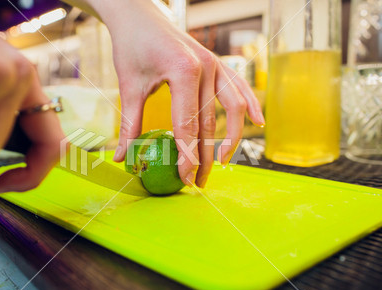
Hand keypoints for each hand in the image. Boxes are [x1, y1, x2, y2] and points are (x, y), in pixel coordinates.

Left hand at [80, 0, 264, 187]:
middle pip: (211, 122)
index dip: (187, 156)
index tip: (185, 179)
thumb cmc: (132, 46)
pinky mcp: (218, 63)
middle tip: (200, 181)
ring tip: (224, 161)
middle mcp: (207, 68)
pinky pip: (240, 87)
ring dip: (231, 138)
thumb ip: (130, 124)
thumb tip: (122, 157)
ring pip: (234, 108)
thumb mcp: (129, 86)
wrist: (139, 16)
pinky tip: (258, 122)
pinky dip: (250, 105)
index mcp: (184, 72)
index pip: (189, 125)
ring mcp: (216, 64)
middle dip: (206, 156)